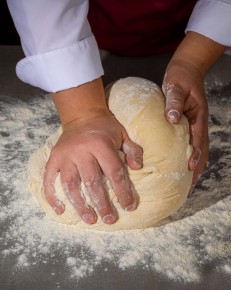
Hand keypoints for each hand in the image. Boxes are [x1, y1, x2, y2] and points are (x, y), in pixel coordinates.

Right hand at [43, 79, 142, 224]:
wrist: (82, 115)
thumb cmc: (105, 128)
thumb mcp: (123, 135)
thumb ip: (132, 150)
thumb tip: (138, 168)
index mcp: (101, 145)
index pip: (114, 173)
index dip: (123, 192)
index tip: (129, 207)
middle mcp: (82, 151)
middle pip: (92, 182)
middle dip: (102, 204)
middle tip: (109, 219)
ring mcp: (65, 156)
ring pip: (70, 185)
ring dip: (80, 205)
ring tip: (90, 219)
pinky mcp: (53, 158)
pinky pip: (49, 179)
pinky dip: (52, 196)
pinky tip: (60, 210)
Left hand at [162, 59, 207, 193]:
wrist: (187, 70)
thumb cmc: (180, 78)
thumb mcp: (175, 87)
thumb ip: (174, 103)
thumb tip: (172, 120)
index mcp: (198, 118)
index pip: (198, 141)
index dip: (196, 156)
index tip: (190, 170)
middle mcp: (199, 124)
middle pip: (202, 151)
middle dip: (197, 170)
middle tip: (188, 188)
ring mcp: (196, 126)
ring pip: (199, 151)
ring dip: (195, 167)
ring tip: (186, 184)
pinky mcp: (190, 125)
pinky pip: (192, 145)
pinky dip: (190, 157)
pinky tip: (182, 166)